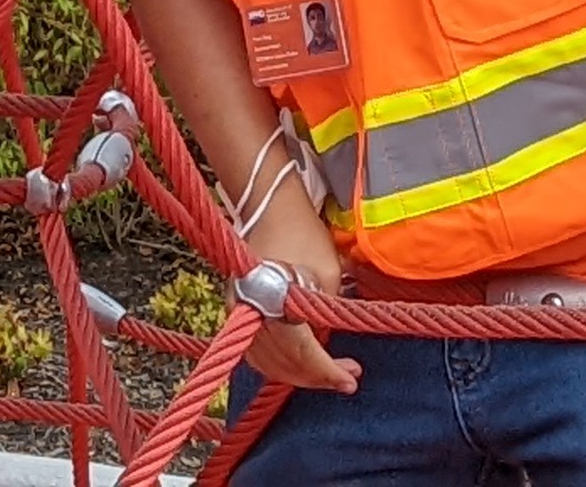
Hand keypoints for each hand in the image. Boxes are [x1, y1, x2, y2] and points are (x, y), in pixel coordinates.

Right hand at [242, 188, 361, 393]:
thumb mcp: (329, 275)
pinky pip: (254, 352)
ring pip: (265, 364)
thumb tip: (325, 345)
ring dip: (297, 375)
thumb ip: (327, 315)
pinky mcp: (234, 307)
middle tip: (347, 377)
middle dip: (317, 377)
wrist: (270, 205)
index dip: (329, 373)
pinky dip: (276, 365)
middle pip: (282, 364)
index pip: (303, 353)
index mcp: (276, 300)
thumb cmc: (304, 234)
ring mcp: (237, 309)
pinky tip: (298, 364)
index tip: (352, 379)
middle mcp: (249, 309)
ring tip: (327, 372)